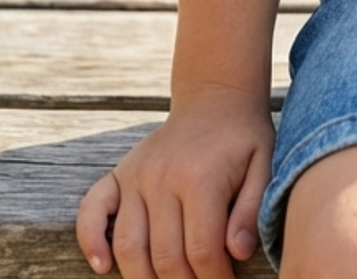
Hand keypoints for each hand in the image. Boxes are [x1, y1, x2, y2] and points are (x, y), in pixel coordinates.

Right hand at [76, 88, 276, 278]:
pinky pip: (91, 211)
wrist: (215, 97)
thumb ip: (252, 209)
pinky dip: (91, 241)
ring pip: (129, 246)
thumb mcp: (265, 164)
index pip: (202, 250)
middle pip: (165, 256)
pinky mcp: (118, 174)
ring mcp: (136, 176)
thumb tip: (238, 252)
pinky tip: (102, 266)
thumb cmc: (243, 137)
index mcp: (202, 178)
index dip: (214, 278)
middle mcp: (162, 178)